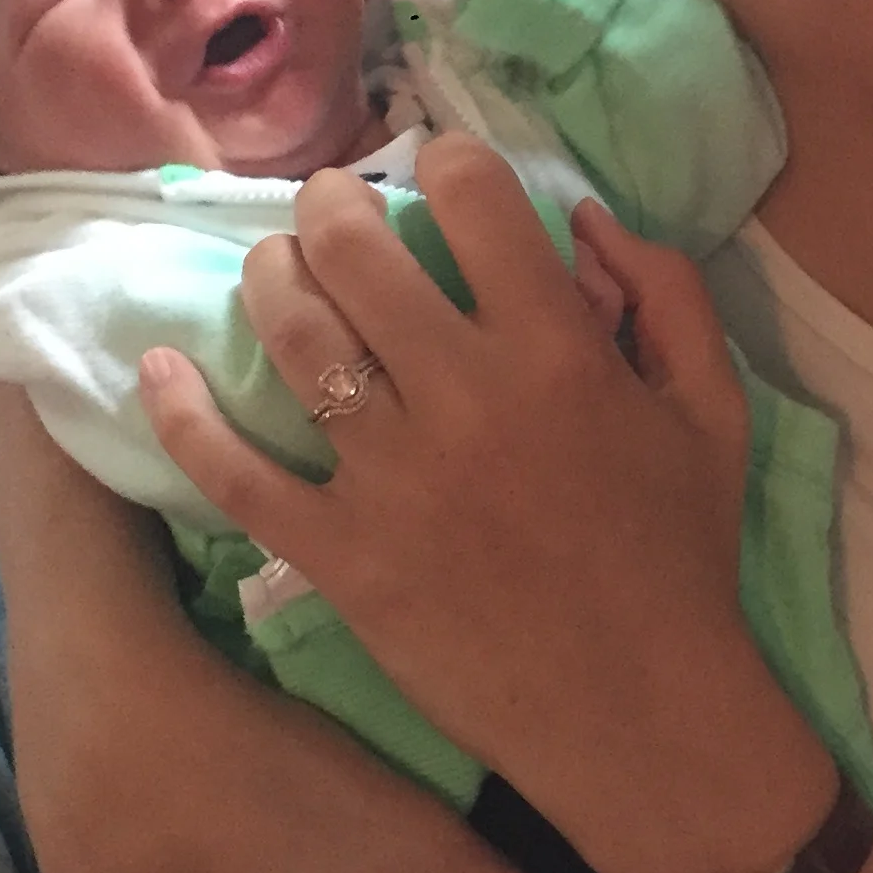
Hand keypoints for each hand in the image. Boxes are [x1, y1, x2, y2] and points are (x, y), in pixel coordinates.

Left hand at [140, 139, 828, 872]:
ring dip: (269, 278)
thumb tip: (585, 218)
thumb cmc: (680, 557)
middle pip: (355, 249)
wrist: (639, 714)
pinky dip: (183, 414)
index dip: (444, 158)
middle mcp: (463, 394)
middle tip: (330, 209)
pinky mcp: (339, 553)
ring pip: (291, 336)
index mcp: (558, 349)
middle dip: (330, 205)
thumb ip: (667, 294)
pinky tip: (159, 368)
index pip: (471, 194)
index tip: (435, 172)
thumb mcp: (712, 409)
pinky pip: (236, 472)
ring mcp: (390, 475)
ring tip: (277, 269)